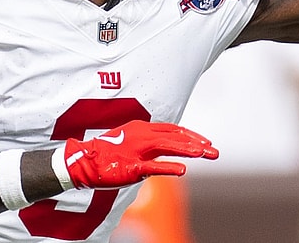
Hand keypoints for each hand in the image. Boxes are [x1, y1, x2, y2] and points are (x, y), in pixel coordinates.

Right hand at [59, 120, 217, 188]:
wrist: (83, 161)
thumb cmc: (108, 153)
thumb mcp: (131, 142)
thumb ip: (149, 145)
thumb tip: (165, 153)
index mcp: (143, 128)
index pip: (174, 129)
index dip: (191, 136)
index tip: (206, 143)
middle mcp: (143, 135)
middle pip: (176, 137)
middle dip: (197, 144)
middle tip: (215, 151)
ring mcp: (137, 150)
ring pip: (168, 146)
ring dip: (188, 150)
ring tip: (204, 153)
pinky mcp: (131, 166)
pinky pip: (153, 166)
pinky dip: (169, 167)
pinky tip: (183, 170)